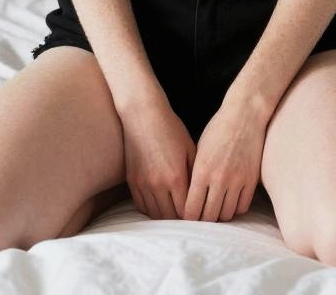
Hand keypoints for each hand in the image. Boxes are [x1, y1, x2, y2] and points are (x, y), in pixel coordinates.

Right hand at [120, 100, 196, 219]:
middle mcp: (158, 185)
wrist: (142, 114)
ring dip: (166, 218)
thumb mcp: (190, 148)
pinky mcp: (132, 181)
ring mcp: (143, 184)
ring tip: (175, 215)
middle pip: (171, 217)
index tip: (200, 215)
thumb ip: (196, 173)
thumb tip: (203, 194)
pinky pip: (142, 206)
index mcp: (176, 177)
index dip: (195, 216)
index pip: (187, 211)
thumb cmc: (170, 128)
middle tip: (189, 219)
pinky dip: (152, 210)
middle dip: (181, 221)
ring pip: (156, 215)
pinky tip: (160, 206)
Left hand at [183, 100, 266, 221]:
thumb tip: (188, 197)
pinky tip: (230, 202)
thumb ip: (194, 174)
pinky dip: (235, 208)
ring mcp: (237, 181)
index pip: (191, 209)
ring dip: (220, 215)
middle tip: (201, 218)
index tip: (187, 218)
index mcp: (201, 171)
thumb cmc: (218, 129)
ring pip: (226, 214)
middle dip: (203, 220)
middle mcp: (219, 179)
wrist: (244, 115)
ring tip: (216, 210)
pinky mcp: (251, 180)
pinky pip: (242, 207)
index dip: (188, 218)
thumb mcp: (199, 149)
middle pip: (209, 217)